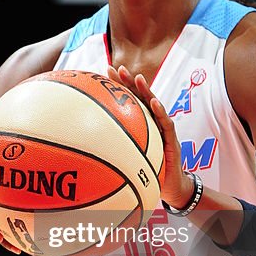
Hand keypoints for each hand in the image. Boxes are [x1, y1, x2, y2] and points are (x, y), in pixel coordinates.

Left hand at [107, 65, 194, 210]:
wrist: (169, 187)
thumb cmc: (146, 173)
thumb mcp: (125, 159)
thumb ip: (111, 149)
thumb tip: (82, 148)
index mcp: (139, 123)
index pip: (128, 100)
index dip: (118, 85)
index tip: (104, 72)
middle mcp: (151, 122)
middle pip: (139, 97)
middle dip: (128, 81)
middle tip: (116, 68)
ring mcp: (162, 128)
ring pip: (154, 105)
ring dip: (146, 90)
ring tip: (137, 78)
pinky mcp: (172, 139)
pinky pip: (166, 124)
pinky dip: (161, 112)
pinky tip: (154, 103)